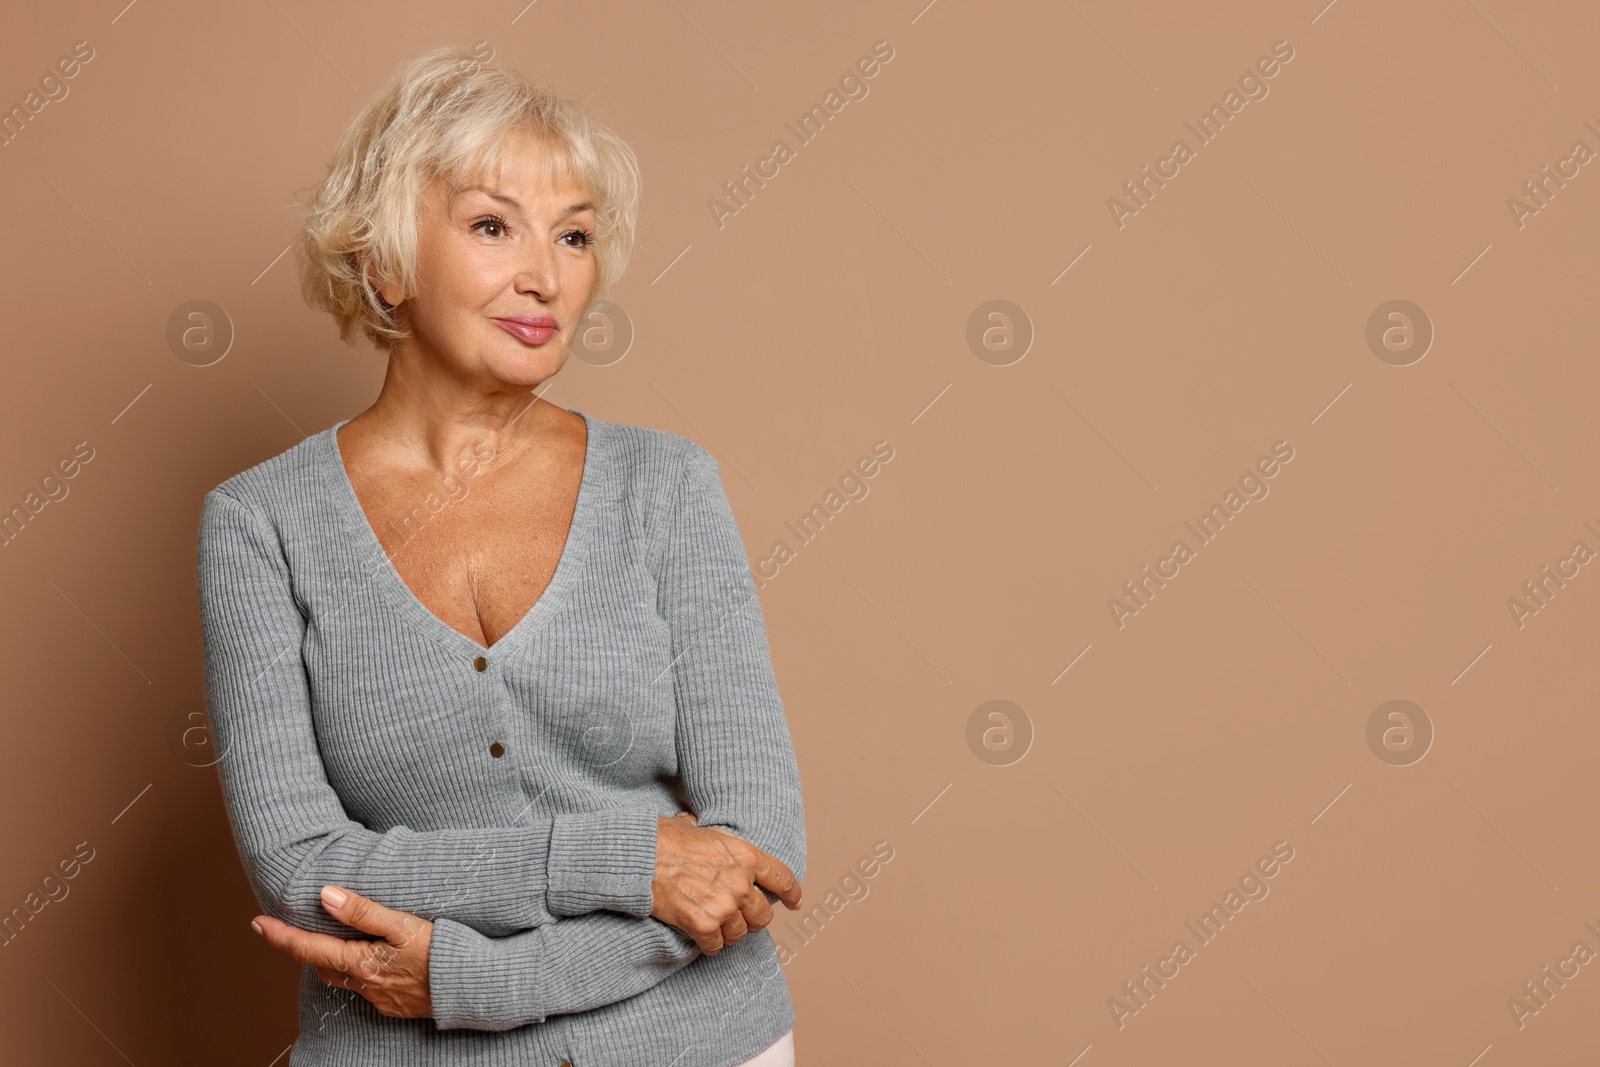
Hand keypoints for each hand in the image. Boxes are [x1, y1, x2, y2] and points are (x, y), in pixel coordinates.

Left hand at [251, 885, 433, 1018]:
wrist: (471, 988)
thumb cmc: (442, 952)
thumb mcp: (403, 923)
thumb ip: (363, 910)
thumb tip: (325, 895)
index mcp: (360, 962)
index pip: (308, 947)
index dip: (280, 936)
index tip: (257, 924)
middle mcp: (363, 984)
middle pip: (321, 965)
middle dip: (305, 947)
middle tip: (296, 927)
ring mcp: (378, 997)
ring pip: (342, 977)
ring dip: (331, 959)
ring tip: (333, 939)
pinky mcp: (393, 1003)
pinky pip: (364, 987)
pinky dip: (358, 970)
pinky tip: (372, 959)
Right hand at [652, 811, 802, 954]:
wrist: (639, 857)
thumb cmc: (663, 839)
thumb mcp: (697, 828)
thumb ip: (709, 837)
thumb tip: (694, 824)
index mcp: (746, 855)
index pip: (782, 879)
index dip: (792, 894)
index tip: (795, 903)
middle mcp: (741, 882)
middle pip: (763, 915)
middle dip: (753, 920)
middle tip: (739, 919)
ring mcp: (724, 906)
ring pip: (740, 934)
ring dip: (728, 933)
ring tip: (713, 925)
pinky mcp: (704, 925)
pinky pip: (715, 946)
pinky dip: (707, 945)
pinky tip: (698, 937)